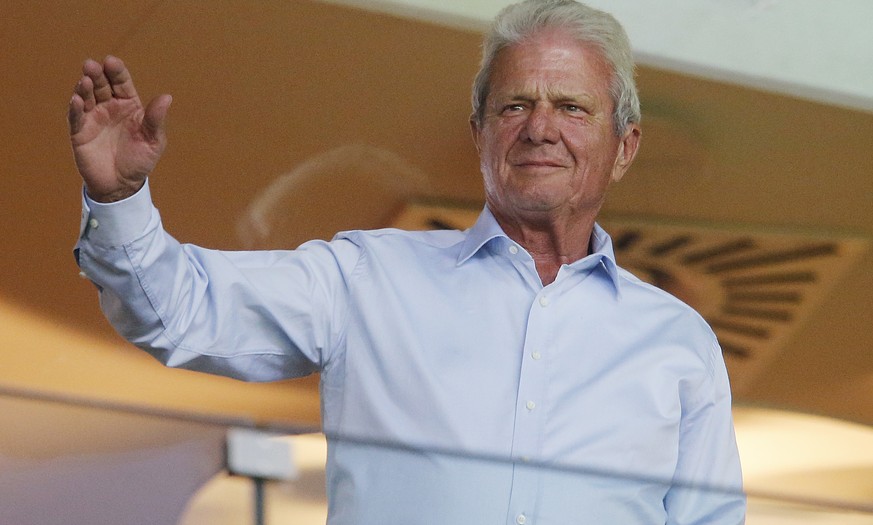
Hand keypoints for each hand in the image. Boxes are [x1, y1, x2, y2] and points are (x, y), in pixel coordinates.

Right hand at [68, 56, 171, 201]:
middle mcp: (109, 107)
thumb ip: (156, 120)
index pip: (122, 83)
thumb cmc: (140, 161)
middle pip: (102, 85)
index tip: (112, 61)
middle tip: (92, 65)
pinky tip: (76, 100)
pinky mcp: (80, 132)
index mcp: (129, 105)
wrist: (122, 185)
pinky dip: (75, 108)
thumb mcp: (153, 141)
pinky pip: (76, 117)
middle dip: (97, 74)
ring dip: (84, 87)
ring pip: (86, 97)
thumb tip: (167, 97)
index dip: (117, 71)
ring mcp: (93, 118)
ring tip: (86, 80)